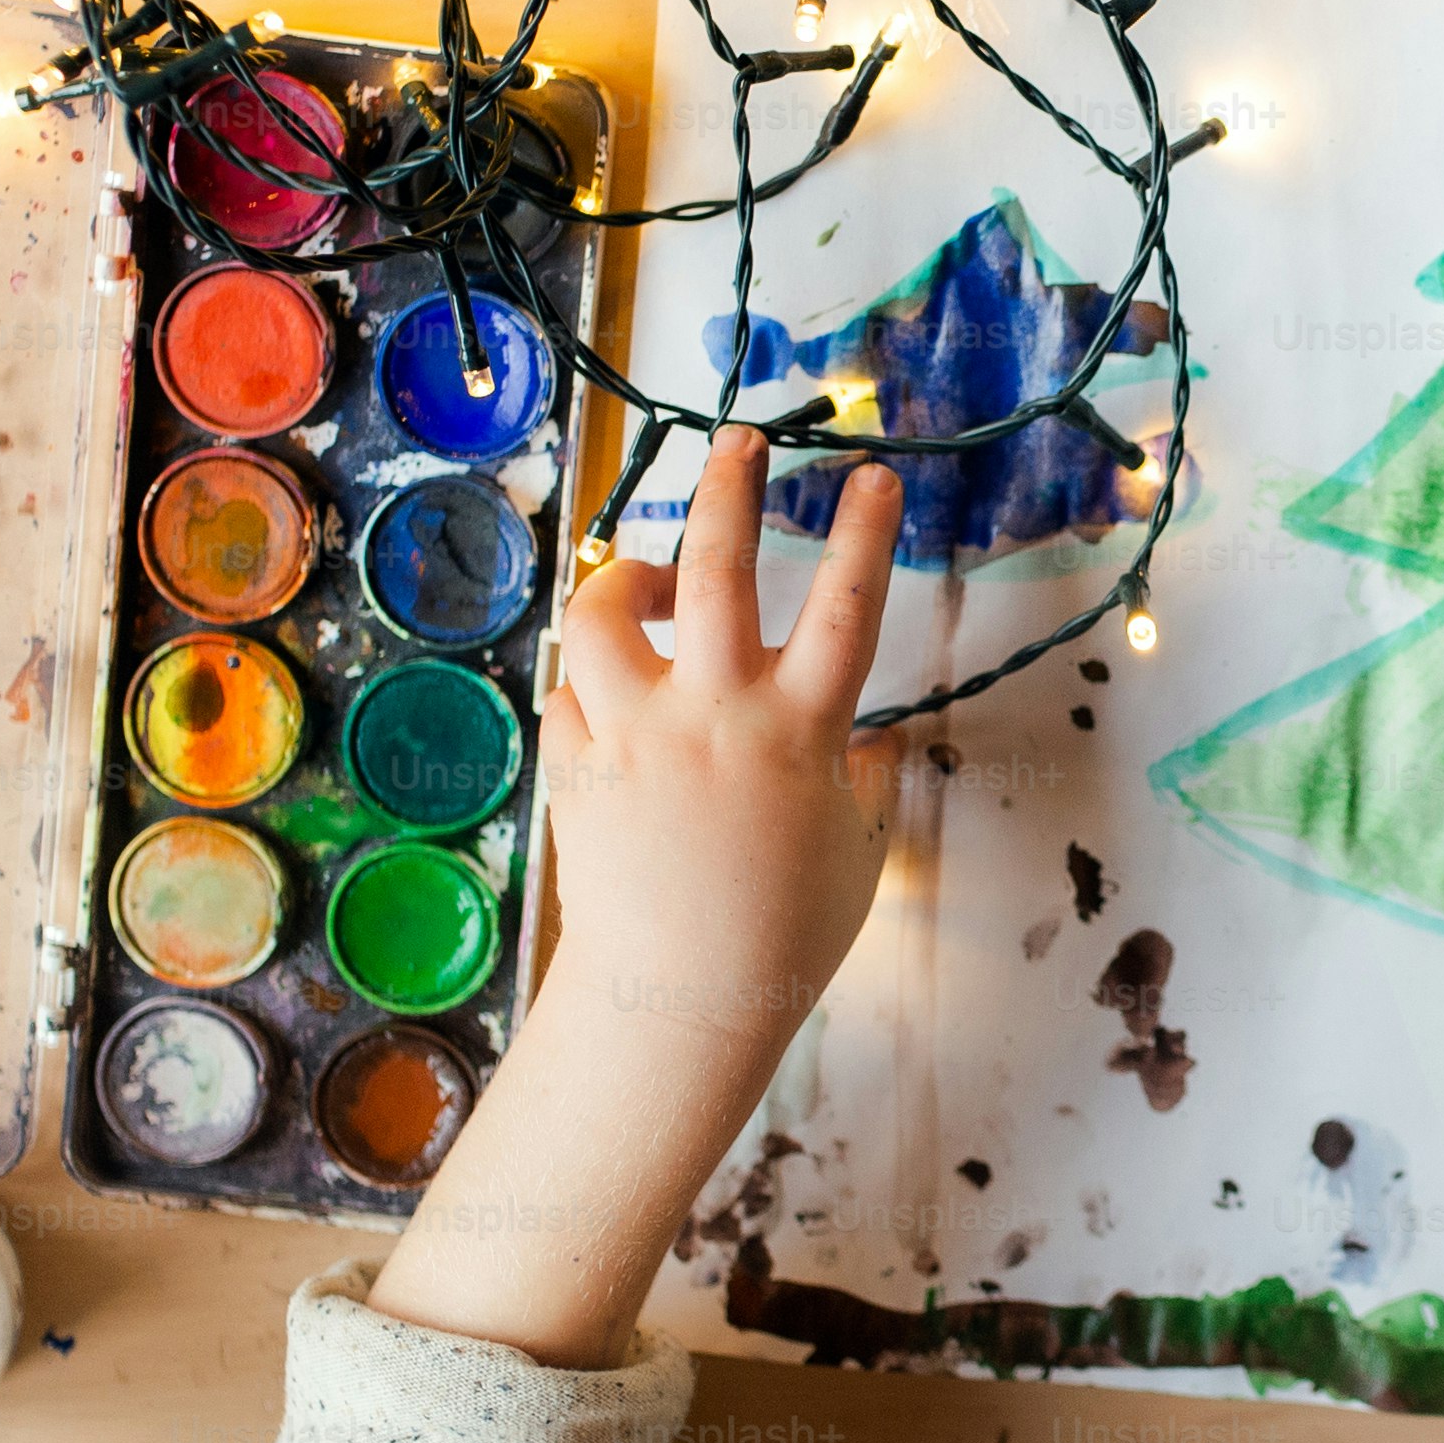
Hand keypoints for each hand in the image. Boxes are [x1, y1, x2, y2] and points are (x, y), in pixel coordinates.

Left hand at [545, 424, 901, 1046]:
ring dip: (624, 582)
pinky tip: (610, 705)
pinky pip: (569, 694)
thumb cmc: (788, 935)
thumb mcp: (858, 854)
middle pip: (716, 567)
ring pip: (606, 614)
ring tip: (642, 584)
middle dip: (728, 487)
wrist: (682, 1003)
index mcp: (801, 730)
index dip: (865, 531)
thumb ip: (865, 783)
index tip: (873, 474)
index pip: (845, 605)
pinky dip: (589, 688)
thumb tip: (870, 742)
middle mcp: (716, 714)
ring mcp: (637, 735)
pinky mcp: (577, 767)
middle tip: (738, 439)